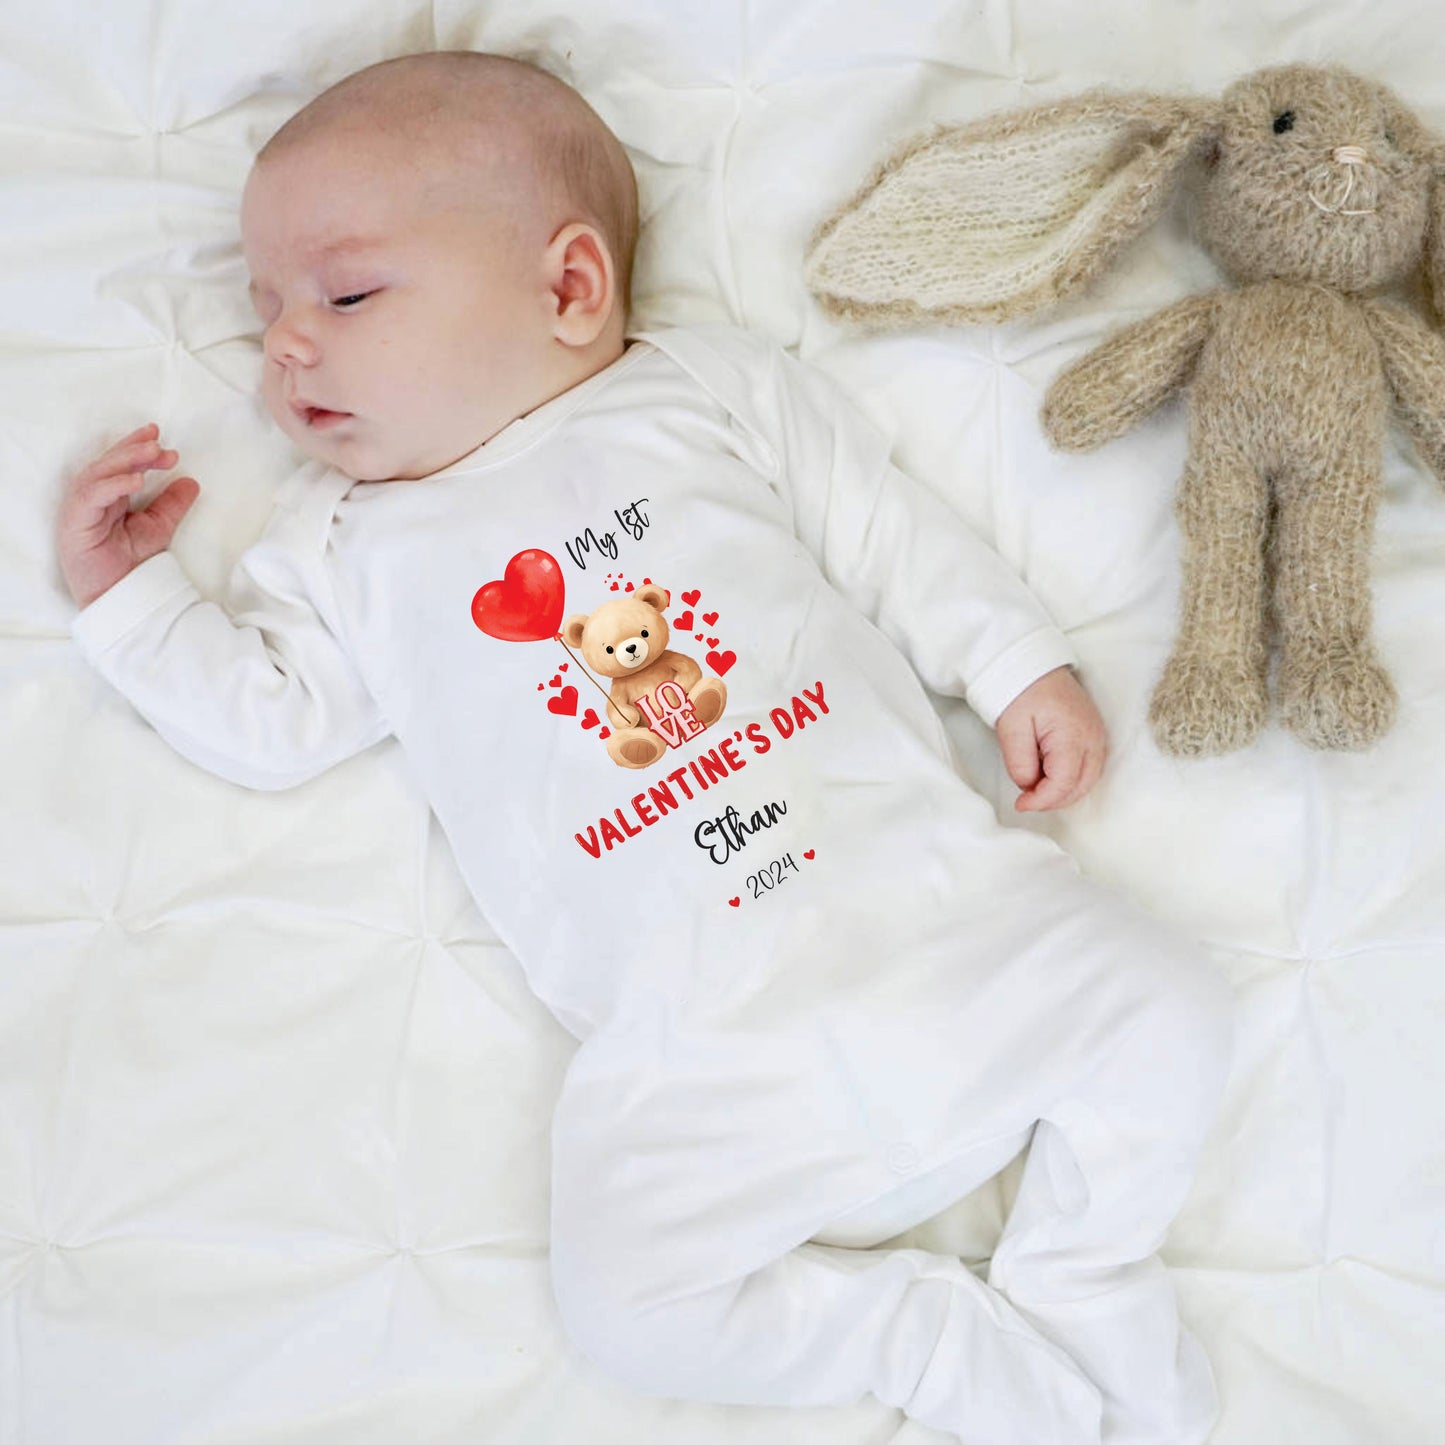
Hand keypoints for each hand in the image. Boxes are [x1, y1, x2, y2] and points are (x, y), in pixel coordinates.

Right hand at [58, 423, 200, 608]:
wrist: (121, 596)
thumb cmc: (132, 564)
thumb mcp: (159, 527)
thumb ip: (172, 504)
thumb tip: (192, 481)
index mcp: (108, 497)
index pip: (120, 465)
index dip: (138, 448)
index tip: (162, 438)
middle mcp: (91, 499)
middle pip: (108, 465)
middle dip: (134, 449)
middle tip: (159, 440)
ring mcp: (80, 510)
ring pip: (98, 474)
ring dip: (125, 460)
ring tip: (152, 452)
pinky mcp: (74, 522)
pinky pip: (91, 496)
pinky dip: (113, 484)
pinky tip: (136, 479)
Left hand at [994, 665, 1107, 811]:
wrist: (1032, 666)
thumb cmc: (1021, 691)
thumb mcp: (1011, 729)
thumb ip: (1020, 763)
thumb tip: (1028, 787)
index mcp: (1073, 735)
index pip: (1063, 783)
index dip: (1042, 800)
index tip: (1021, 804)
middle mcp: (1092, 738)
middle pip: (1080, 786)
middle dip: (1053, 800)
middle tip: (1027, 800)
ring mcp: (1097, 735)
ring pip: (1088, 780)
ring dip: (1063, 792)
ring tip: (1036, 790)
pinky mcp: (1094, 734)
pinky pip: (1089, 767)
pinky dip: (1072, 780)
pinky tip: (1050, 778)